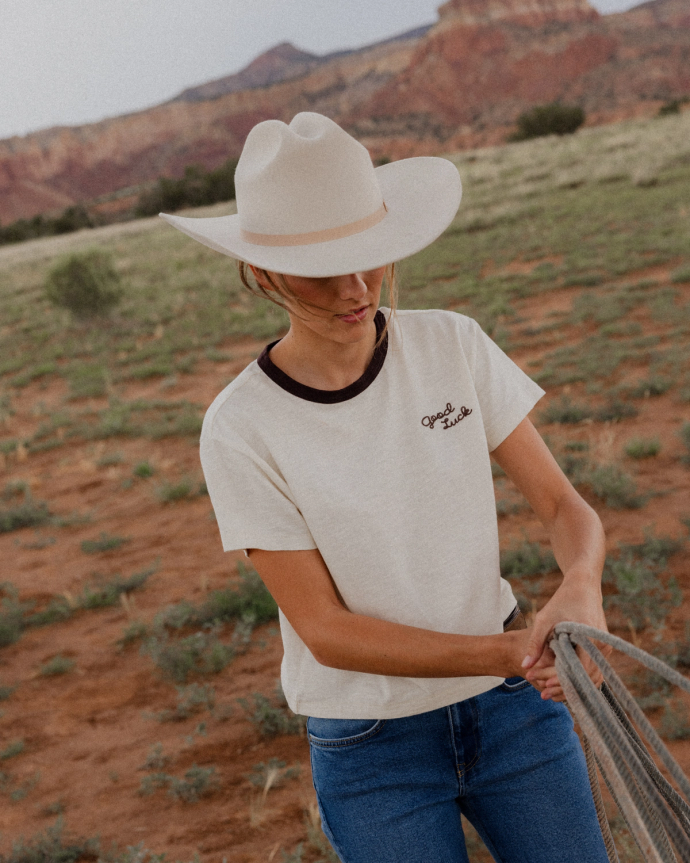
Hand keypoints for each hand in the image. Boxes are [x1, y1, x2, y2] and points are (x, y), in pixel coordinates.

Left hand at [520, 576, 612, 701]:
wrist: (583, 587)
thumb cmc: (562, 601)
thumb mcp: (545, 619)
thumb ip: (535, 643)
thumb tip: (524, 666)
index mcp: (589, 638)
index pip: (577, 671)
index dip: (559, 682)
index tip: (542, 688)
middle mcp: (602, 647)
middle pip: (585, 679)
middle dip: (563, 688)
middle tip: (542, 693)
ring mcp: (605, 650)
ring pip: (590, 678)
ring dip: (571, 686)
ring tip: (548, 691)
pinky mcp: (603, 651)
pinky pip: (593, 671)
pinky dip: (578, 680)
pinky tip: (560, 684)